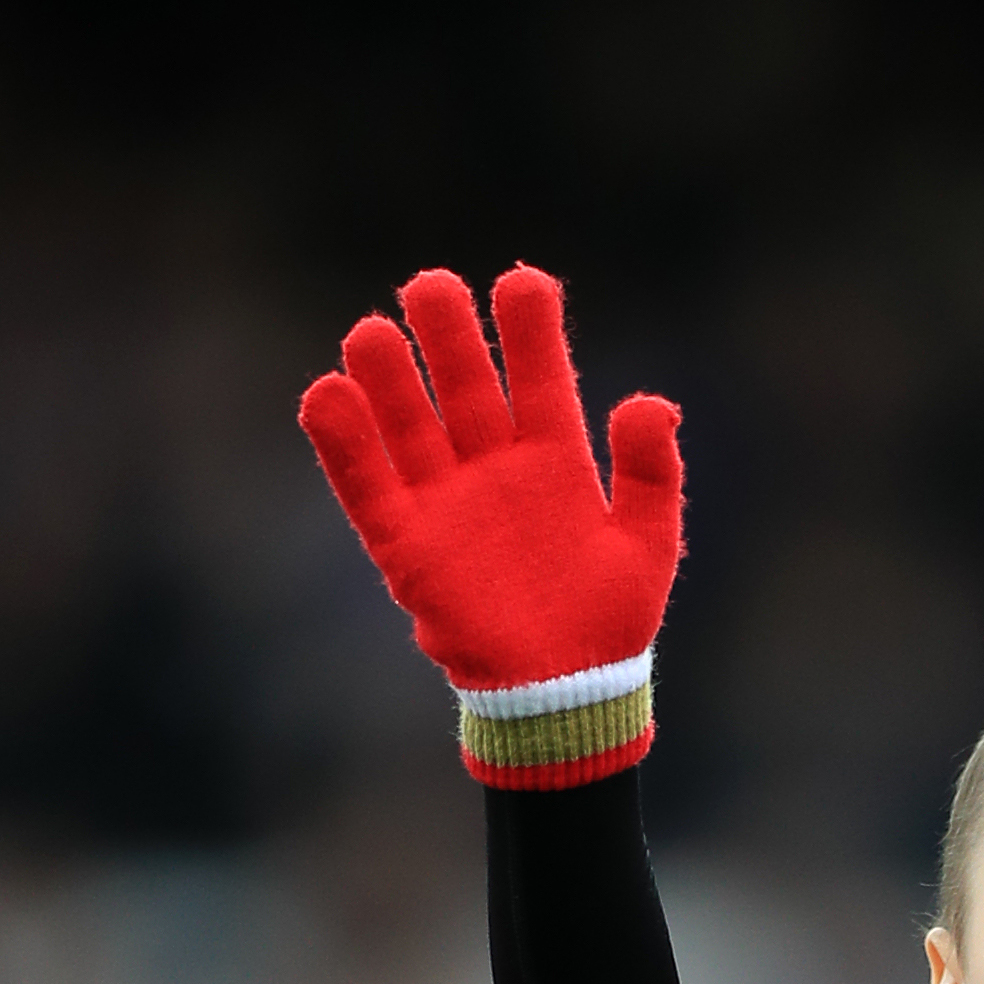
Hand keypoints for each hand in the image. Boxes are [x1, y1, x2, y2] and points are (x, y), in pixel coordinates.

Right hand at [300, 264, 681, 720]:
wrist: (565, 698)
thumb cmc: (610, 624)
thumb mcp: (647, 547)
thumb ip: (650, 475)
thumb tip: (654, 405)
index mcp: (554, 458)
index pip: (538, 374)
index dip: (528, 327)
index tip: (522, 285)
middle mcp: (493, 466)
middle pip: (462, 382)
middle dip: (446, 333)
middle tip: (431, 288)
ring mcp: (447, 500)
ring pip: (408, 422)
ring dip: (388, 376)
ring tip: (373, 333)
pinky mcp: (407, 544)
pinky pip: (367, 485)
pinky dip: (344, 444)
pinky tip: (329, 394)